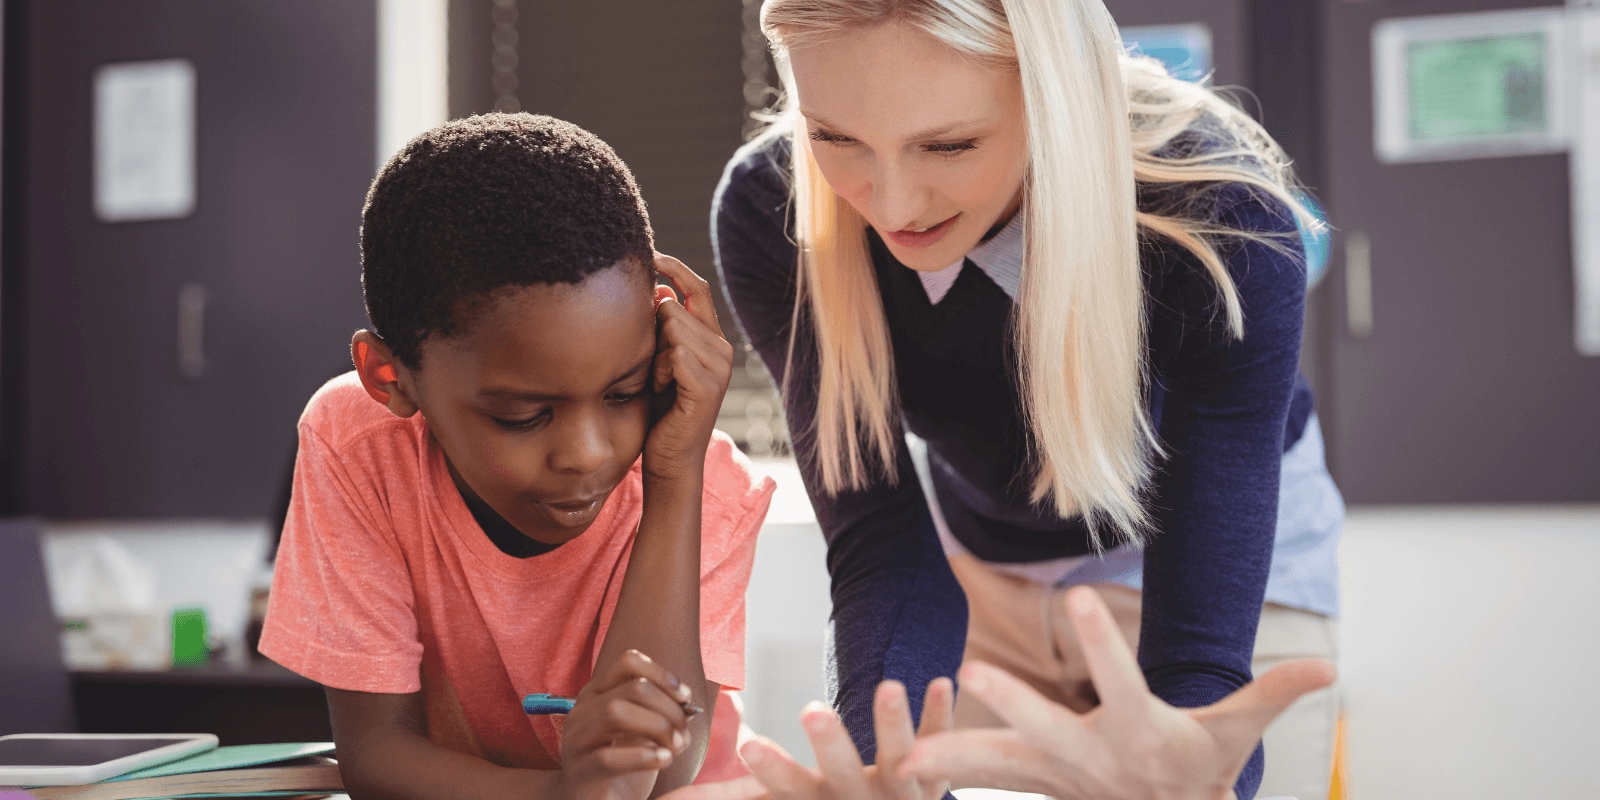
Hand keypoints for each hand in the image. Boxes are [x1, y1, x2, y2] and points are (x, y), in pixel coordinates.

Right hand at [561, 649, 695, 799]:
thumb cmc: (624, 765)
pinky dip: (642, 756)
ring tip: (675, 747)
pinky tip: (663, 760)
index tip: (686, 697)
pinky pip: (607, 758)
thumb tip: (689, 707)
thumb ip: (664, 715)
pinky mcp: (578, 773)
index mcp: (598, 694)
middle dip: (668, 708)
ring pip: (616, 713)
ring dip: (657, 727)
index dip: (662, 674)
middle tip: (684, 734)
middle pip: (632, 688)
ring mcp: (575, 741)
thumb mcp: (645, 733)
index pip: (628, 662)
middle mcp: (582, 711)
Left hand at [645, 253, 733, 483]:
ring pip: (671, 327)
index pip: (697, 288)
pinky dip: (659, 371)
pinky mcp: (708, 385)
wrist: (669, 457)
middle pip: (673, 306)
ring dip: (654, 355)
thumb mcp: (658, 360)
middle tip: (654, 370)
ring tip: (659, 383)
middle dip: (652, 333)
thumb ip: (662, 327)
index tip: (651, 254)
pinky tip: (662, 392)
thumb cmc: (660, 410)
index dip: (674, 267)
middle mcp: (722, 348)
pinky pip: (674, 353)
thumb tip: (658, 288)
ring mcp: (719, 367)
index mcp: (712, 339)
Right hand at [738, 678, 954, 799]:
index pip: (790, 789)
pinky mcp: (937, 776)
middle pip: (845, 776)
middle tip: (813, 711)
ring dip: (893, 723)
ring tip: (888, 685)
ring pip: (901, 760)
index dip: (772, 770)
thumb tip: (668, 797)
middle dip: (830, 746)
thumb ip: (730, 796)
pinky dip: (941, 715)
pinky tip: (943, 680)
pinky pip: (944, 744)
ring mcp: (902, 791)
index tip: (750, 745)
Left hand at [899, 587, 1336, 799]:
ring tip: (909, 753)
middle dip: (1010, 700)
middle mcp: (1090, 759)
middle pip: (1046, 728)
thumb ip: (1273, 695)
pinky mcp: (1033, 784)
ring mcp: (1057, 777)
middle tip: (970, 667)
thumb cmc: (1200, 774)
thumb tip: (1330, 670)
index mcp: (1139, 734)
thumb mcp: (1235, 736)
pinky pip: (984, 776)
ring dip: (956, 755)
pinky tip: (904, 763)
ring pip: (999, 766)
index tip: (1084, 596)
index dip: (1103, 642)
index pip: (1121, 681)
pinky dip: (948, 769)